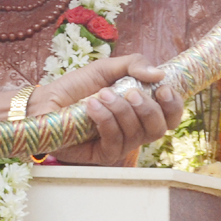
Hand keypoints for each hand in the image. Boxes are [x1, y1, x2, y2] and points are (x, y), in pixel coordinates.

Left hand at [35, 54, 182, 166]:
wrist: (46, 102)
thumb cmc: (77, 87)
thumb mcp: (106, 68)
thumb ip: (133, 65)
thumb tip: (160, 74)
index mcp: (141, 110)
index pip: (170, 116)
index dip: (174, 105)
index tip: (163, 89)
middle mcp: (135, 130)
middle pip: (159, 129)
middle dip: (148, 109)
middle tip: (130, 93)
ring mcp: (120, 144)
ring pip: (137, 134)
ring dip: (120, 110)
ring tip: (101, 94)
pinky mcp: (103, 155)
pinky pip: (115, 141)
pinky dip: (106, 120)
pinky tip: (92, 106)